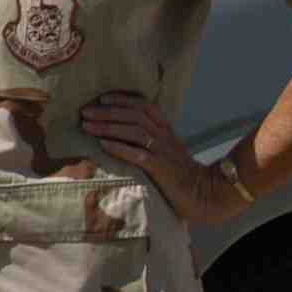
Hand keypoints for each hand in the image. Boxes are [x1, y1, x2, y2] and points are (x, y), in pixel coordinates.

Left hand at [82, 90, 244, 225]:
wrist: (206, 194)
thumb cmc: (180, 176)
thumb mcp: (165, 152)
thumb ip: (148, 142)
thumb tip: (118, 137)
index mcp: (166, 131)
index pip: (145, 106)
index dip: (124, 100)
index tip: (103, 98)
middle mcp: (165, 137)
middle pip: (136, 115)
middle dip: (108, 111)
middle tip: (85, 111)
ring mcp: (163, 152)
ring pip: (135, 131)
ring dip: (109, 126)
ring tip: (87, 125)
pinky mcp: (161, 169)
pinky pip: (139, 155)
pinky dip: (120, 148)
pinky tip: (103, 145)